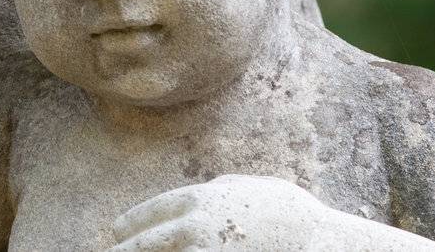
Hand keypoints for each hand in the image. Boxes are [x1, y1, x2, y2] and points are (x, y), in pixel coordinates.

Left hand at [111, 174, 340, 251]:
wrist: (318, 241)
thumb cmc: (288, 212)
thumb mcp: (246, 187)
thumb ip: (218, 190)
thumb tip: (203, 192)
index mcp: (200, 200)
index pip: (154, 211)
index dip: (132, 221)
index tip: (116, 231)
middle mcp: (197, 226)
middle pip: (149, 242)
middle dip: (125, 250)